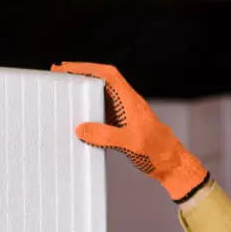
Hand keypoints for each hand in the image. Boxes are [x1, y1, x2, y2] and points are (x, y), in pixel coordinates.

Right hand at [52, 62, 208, 200]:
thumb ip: (106, 136)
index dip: (87, 67)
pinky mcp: (122, 126)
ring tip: (64, 89)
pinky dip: (89, 109)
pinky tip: (78, 115)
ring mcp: (125, 114)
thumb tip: (81, 128)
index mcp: (131, 101)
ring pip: (102, 95)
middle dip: (81, 74)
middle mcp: (127, 103)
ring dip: (84, 90)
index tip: (67, 67)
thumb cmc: (158, 151)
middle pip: (103, 80)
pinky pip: (103, 112)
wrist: (172, 164)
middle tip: (58, 74)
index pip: (108, 75)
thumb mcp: (130, 144)